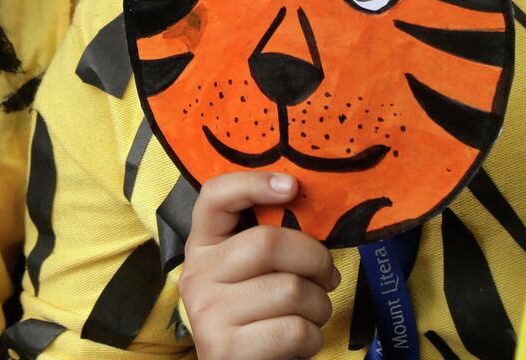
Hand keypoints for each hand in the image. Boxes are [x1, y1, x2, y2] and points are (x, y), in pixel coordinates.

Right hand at [179, 172, 339, 359]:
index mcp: (204, 245)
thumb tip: (318, 213)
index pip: (214, 196)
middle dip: (316, 260)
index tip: (292, 186)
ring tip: (312, 313)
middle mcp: (197, 274)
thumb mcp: (253, 272)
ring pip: (291, 290)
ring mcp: (208, 312)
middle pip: (269, 243)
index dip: (254, 182)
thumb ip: (271, 243)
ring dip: (319, 305)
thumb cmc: (256, 314)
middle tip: (327, 277)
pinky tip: (302, 339)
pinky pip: (294, 329)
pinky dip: (313, 336)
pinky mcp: (225, 347)